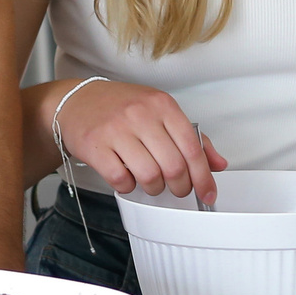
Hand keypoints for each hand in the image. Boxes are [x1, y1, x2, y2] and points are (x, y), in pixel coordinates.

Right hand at [55, 81, 228, 205]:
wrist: (77, 101)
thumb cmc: (122, 107)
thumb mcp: (160, 112)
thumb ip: (192, 137)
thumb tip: (218, 164)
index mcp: (162, 105)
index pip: (192, 148)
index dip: (203, 177)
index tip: (208, 193)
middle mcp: (141, 114)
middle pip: (173, 167)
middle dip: (180, 187)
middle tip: (178, 189)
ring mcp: (116, 130)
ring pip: (149, 176)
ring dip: (155, 188)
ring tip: (152, 182)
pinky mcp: (95, 146)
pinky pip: (121, 179)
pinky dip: (129, 186)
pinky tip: (129, 178)